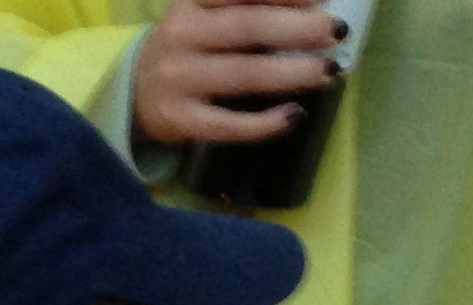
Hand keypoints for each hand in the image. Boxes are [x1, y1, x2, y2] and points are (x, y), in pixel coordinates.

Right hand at [131, 0, 341, 151]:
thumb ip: (250, 5)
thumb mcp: (208, 11)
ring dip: (292, 73)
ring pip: (244, 75)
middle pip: (248, 27)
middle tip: (336, 32)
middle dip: (299, 28)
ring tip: (327, 72)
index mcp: (192, 0)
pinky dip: (264, 123)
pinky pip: (227, 125)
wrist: (135, 89)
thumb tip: (315, 9)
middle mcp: (180, 35)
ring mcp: (177, 79)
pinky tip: (294, 116)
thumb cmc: (190, 44)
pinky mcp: (178, 120)